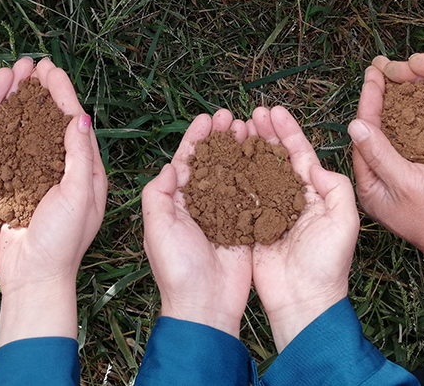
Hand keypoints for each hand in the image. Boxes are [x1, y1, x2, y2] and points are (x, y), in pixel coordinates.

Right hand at [0, 57, 106, 345]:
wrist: (35, 279)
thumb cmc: (62, 243)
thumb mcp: (78, 196)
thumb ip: (80, 156)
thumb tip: (80, 117)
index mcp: (88, 173)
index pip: (76, 122)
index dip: (63, 93)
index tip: (51, 69)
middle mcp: (68, 173)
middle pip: (56, 123)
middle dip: (47, 93)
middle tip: (36, 65)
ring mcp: (45, 181)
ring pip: (37, 133)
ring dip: (29, 106)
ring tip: (19, 81)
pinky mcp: (23, 190)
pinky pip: (19, 152)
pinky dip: (13, 130)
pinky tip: (2, 115)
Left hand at [0, 57, 34, 343]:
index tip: (13, 69)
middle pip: (8, 123)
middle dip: (22, 95)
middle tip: (37, 69)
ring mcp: (6, 181)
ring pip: (26, 140)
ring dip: (38, 114)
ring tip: (52, 88)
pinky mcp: (21, 199)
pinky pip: (37, 169)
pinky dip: (49, 147)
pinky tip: (62, 128)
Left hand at [142, 110, 251, 336]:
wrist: (206, 306)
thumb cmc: (176, 271)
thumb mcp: (157, 229)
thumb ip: (158, 195)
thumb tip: (170, 165)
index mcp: (176, 202)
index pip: (187, 160)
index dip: (196, 138)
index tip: (208, 118)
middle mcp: (201, 204)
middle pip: (212, 161)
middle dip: (221, 137)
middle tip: (232, 117)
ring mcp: (224, 214)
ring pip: (233, 172)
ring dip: (240, 150)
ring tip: (250, 129)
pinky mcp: (245, 226)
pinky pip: (252, 194)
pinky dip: (258, 174)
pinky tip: (266, 157)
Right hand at [248, 106, 357, 350]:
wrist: (304, 301)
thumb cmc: (329, 263)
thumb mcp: (344, 220)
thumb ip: (335, 187)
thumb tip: (313, 163)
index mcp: (315, 192)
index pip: (300, 153)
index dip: (288, 131)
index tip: (275, 110)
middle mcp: (291, 197)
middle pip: (276, 157)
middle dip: (265, 133)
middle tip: (252, 113)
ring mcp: (270, 211)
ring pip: (256, 171)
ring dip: (248, 148)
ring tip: (236, 128)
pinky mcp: (251, 226)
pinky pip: (240, 195)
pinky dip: (232, 175)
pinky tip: (223, 159)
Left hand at [348, 60, 423, 269]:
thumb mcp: (406, 183)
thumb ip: (380, 154)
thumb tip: (354, 124)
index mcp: (371, 185)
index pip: (363, 136)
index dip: (367, 104)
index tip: (372, 75)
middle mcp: (383, 179)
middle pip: (375, 132)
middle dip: (377, 101)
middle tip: (380, 70)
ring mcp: (404, 177)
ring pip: (396, 134)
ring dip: (396, 107)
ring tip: (398, 79)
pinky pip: (415, 142)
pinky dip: (416, 121)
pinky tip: (421, 103)